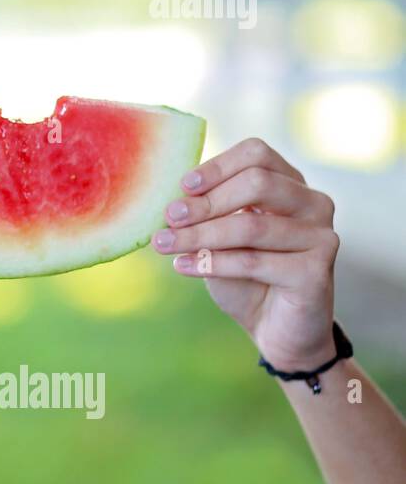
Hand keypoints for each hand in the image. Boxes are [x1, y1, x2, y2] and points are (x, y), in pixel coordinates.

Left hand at [156, 138, 338, 371]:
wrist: (275, 329)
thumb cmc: (245, 276)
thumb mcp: (219, 237)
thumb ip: (205, 213)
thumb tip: (170, 200)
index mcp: (290, 185)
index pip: (257, 154)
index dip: (217, 166)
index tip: (183, 186)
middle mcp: (313, 204)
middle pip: (257, 183)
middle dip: (206, 202)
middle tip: (169, 218)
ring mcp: (321, 236)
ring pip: (251, 226)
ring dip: (200, 235)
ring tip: (164, 245)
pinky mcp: (317, 271)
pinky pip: (254, 261)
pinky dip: (213, 263)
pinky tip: (183, 267)